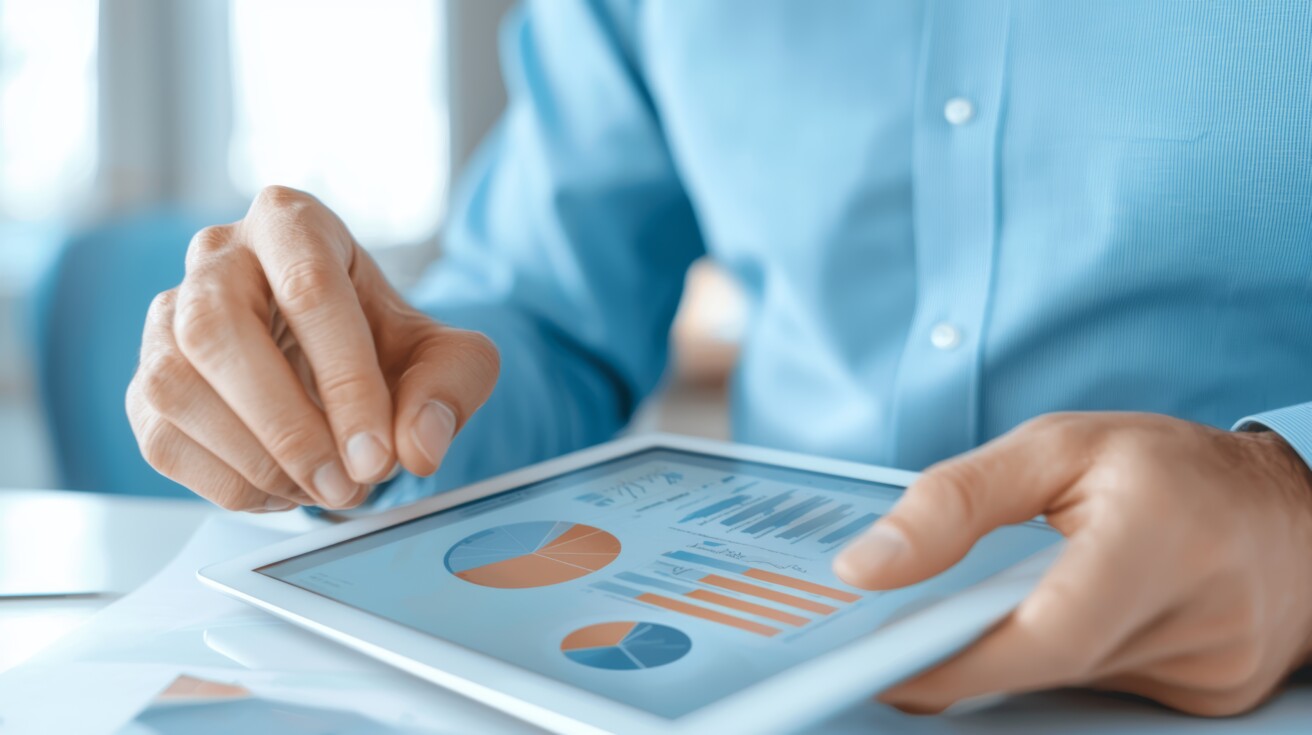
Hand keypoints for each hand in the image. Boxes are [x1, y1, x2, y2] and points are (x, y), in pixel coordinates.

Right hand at [126, 186, 498, 511]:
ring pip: (176, 386)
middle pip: (219, 330)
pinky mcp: (145, 386)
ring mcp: (167, 319)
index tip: (378, 454)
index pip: (309, 289)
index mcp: (293, 223)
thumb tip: (419, 443)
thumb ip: (452, 386)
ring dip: (255, 460)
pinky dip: (230, 484)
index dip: (346, 381)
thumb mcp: (450, 356)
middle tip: (345, 483)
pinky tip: (288, 488)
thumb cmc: (388, 344)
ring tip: (325, 489)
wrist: (341, 366)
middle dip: (287, 425)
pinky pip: (163, 440)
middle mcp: (216, 256)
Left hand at [834, 412, 1311, 715]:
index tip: (892, 671)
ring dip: (1018, 655)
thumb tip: (866, 567)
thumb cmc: (1168, 469)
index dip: (962, 663)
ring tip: (979, 615)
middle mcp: (1203, 612)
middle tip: (905, 643)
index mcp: (1161, 535)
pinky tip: (1055, 623)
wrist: (1290, 512)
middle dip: (971, 657)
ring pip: (1076, 680)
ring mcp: (1215, 666)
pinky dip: (1064, 662)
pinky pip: (1108, 689)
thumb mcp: (1055, 448)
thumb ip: (954, 501)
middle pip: (1054, 662)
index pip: (1049, 630)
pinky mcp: (1214, 695)